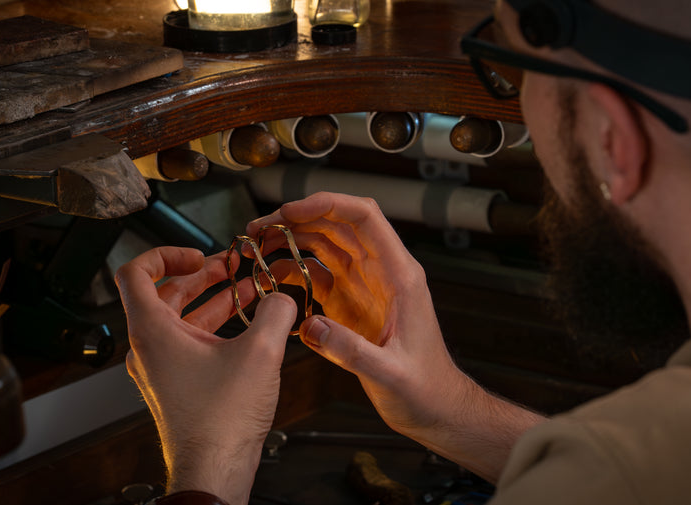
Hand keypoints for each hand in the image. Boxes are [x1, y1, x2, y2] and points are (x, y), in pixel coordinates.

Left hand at [115, 247, 296, 504]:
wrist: (213, 471)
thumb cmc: (220, 422)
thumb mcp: (260, 353)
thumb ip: (275, 312)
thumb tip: (283, 298)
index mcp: (152, 331)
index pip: (136, 272)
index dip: (166, 253)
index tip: (198, 254)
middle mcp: (149, 347)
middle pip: (166, 293)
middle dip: (203, 275)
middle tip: (233, 266)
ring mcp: (161, 368)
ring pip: (182, 319)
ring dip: (214, 300)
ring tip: (249, 291)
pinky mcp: (177, 385)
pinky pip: (191, 344)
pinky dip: (216, 328)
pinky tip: (248, 327)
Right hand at [248, 193, 543, 481]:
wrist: (433, 407)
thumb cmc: (426, 388)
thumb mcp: (391, 374)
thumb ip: (352, 351)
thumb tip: (310, 327)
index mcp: (399, 276)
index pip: (365, 219)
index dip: (328, 205)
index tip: (291, 210)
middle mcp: (380, 273)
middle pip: (337, 225)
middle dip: (298, 219)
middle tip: (261, 228)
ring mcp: (362, 286)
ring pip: (324, 245)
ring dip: (291, 240)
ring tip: (258, 245)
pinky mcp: (348, 303)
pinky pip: (317, 275)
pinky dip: (292, 271)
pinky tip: (271, 278)